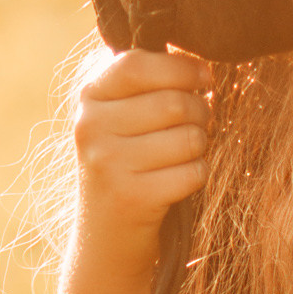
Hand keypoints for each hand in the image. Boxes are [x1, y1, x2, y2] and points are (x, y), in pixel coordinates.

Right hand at [71, 44, 211, 278]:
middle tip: (199, 121)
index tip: (204, 77)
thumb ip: (144, 79)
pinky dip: (198, 174)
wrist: (104, 235)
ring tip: (187, 150)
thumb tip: (196, 58)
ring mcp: (107, 163)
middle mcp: (90, 126)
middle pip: (174, 102)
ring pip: (189, 138)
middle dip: (201, 110)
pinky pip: (192, 172)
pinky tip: (181, 180)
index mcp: (88, 96)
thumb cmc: (126, 160)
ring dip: (201, 144)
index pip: (138, 64)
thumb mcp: (119, 114)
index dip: (181, 66)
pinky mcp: (131, 197)